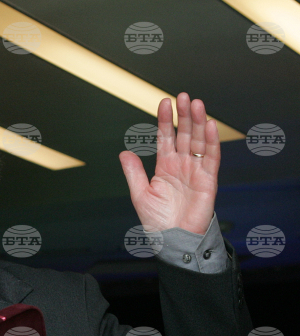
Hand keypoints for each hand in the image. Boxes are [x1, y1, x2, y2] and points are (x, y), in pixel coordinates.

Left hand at [119, 93, 218, 234]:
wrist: (173, 240)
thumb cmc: (158, 221)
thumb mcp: (140, 194)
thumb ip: (134, 172)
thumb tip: (124, 152)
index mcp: (164, 166)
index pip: (166, 137)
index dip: (165, 120)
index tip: (164, 102)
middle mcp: (181, 165)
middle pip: (184, 134)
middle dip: (184, 115)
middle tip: (183, 96)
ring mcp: (195, 171)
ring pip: (199, 141)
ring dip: (199, 122)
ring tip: (197, 104)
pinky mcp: (208, 180)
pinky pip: (211, 158)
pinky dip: (212, 141)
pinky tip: (210, 125)